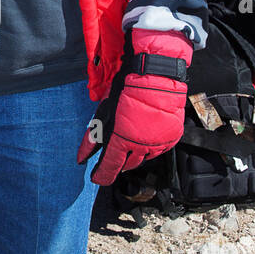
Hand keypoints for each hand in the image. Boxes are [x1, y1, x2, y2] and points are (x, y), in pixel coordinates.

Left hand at [79, 28, 192, 184]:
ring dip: (134, 155)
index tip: (96, 178)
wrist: (156, 75)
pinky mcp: (172, 137)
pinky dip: (150, 147)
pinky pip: (159, 150)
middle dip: (118, 163)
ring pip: (144, 158)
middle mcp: (142, 146)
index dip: (102, 175)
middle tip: (113, 158)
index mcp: (122, 140)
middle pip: (127, 165)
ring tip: (129, 144)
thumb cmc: (127, 90)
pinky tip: (145, 137)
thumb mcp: (105, 112)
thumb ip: (93, 137)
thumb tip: (82, 156)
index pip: (110, 167)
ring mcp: (159, 143)